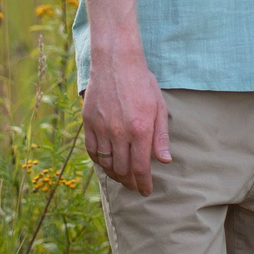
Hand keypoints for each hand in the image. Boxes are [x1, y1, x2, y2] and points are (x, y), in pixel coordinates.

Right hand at [82, 45, 171, 193]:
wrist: (116, 62)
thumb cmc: (142, 83)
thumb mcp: (159, 107)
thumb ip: (161, 137)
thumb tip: (165, 161)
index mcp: (140, 129)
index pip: (140, 168)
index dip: (143, 183)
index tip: (146, 191)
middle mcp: (119, 132)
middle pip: (122, 170)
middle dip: (130, 183)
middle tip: (135, 186)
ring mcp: (102, 128)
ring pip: (106, 163)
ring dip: (115, 175)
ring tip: (123, 178)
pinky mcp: (89, 122)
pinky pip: (92, 151)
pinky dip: (99, 162)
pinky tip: (107, 164)